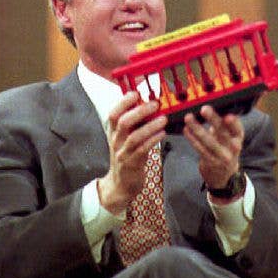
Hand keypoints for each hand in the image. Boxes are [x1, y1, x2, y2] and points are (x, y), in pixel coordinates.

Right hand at [97, 92, 166, 213]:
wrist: (121, 184)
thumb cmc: (128, 156)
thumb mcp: (126, 138)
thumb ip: (134, 124)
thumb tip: (149, 104)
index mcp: (113, 132)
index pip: (114, 113)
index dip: (124, 102)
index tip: (137, 93)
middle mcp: (116, 140)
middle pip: (123, 122)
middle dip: (140, 111)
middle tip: (155, 104)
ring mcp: (122, 153)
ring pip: (134, 136)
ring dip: (149, 126)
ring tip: (163, 119)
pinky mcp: (131, 164)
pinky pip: (142, 150)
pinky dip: (152, 140)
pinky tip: (162, 133)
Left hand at [183, 105, 243, 196]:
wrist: (223, 176)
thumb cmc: (224, 150)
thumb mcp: (229, 138)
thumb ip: (223, 125)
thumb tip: (213, 107)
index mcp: (238, 139)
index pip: (238, 129)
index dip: (234, 123)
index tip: (228, 115)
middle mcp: (232, 148)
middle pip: (223, 133)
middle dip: (213, 120)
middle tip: (204, 109)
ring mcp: (221, 157)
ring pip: (208, 141)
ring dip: (197, 128)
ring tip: (188, 118)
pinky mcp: (210, 162)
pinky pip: (199, 149)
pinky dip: (192, 138)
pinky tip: (186, 129)